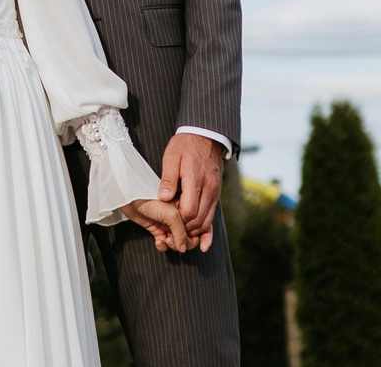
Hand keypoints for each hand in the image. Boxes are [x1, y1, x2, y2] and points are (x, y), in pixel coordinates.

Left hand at [122, 196, 192, 253]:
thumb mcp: (170, 214)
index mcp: (188, 208)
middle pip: (193, 237)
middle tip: (173, 238)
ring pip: (180, 242)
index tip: (185, 235)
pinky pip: (167, 244)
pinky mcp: (159, 229)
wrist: (129, 197)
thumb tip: (183, 248)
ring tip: (166, 239)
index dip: (195, 235)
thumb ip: (180, 231)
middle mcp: (181, 217)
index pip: (201, 227)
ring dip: (174, 245)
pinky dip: (163, 246)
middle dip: (185, 242)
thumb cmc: (149, 199)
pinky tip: (159, 241)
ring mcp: (170, 224)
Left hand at [159, 132, 224, 250]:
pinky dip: (207, 230)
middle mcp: (209, 190)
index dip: (177, 221)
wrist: (206, 136)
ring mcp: (215, 193)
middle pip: (198, 220)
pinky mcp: (216, 194)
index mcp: (196, 180)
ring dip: (194, 232)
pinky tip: (203, 244)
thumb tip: (163, 198)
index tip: (165, 224)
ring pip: (207, 220)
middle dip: (184, 231)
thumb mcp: (172, 157)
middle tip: (170, 235)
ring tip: (179, 236)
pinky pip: (213, 216)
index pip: (188, 211)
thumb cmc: (185, 146)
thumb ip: (168, 178)